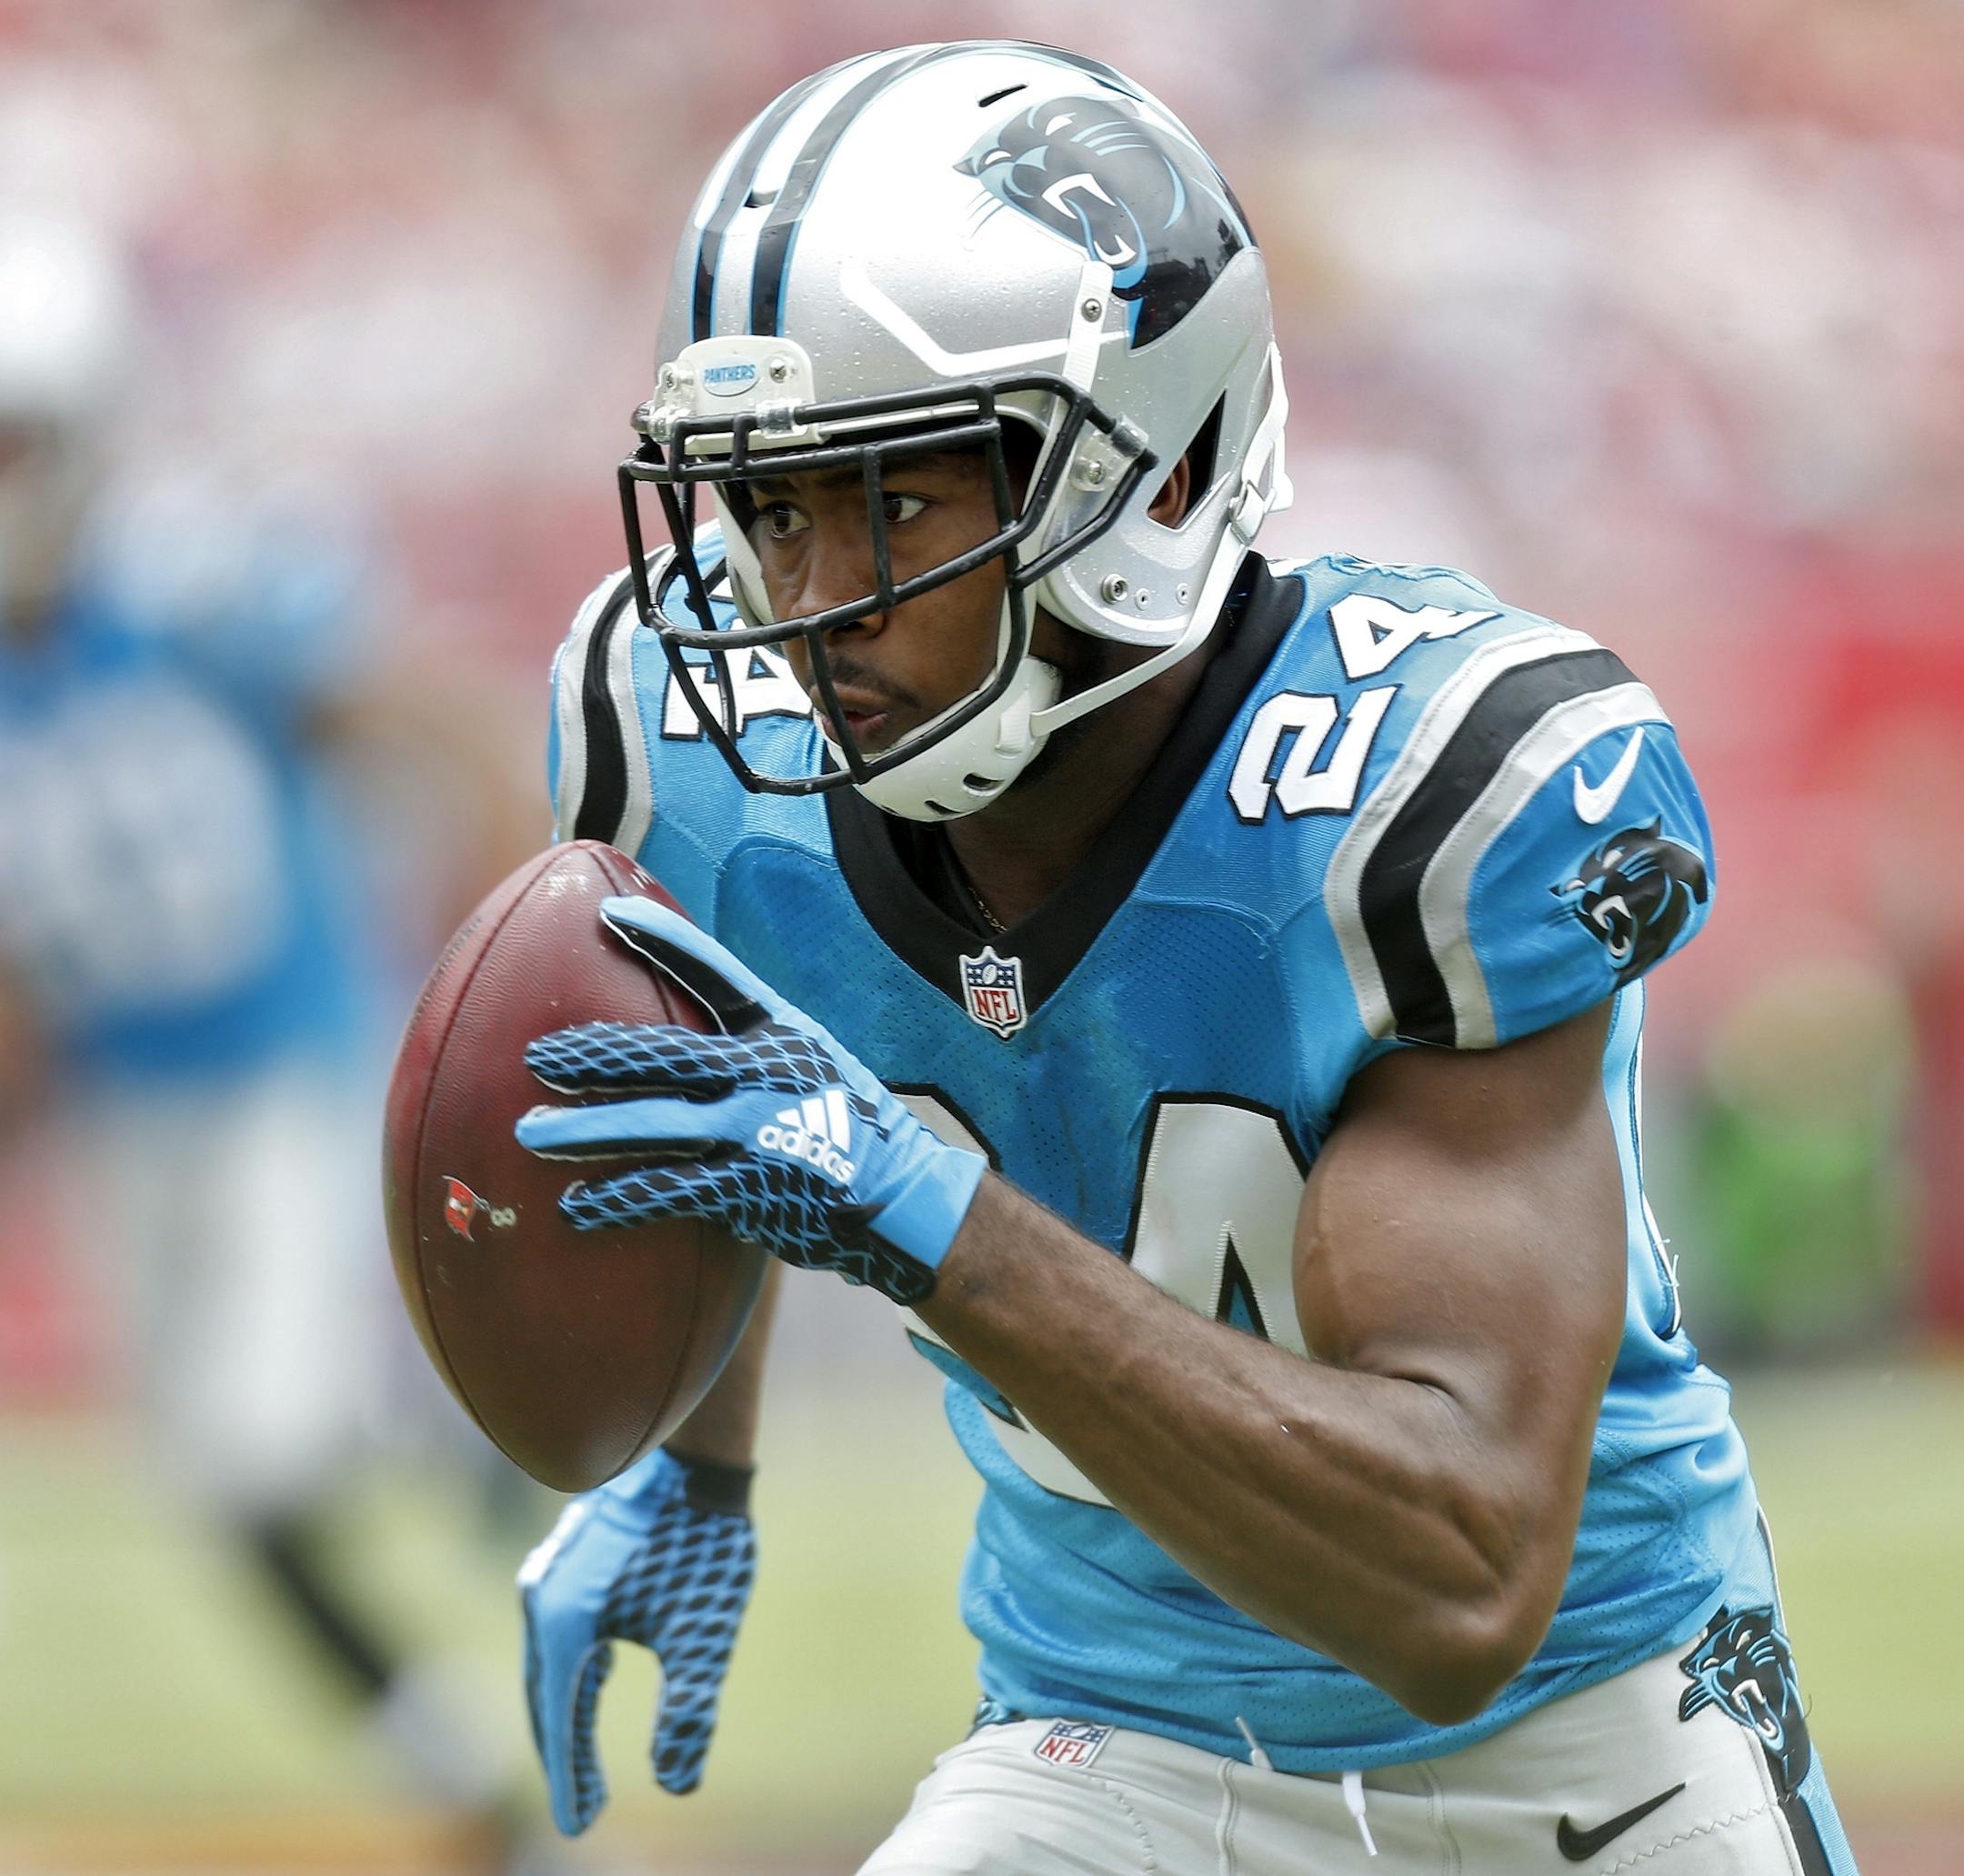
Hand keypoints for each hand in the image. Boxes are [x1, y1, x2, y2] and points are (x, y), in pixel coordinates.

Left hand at [515, 895, 985, 1303]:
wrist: (903, 1196)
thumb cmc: (847, 1127)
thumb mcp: (812, 1063)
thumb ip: (752, 1047)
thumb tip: (684, 1041)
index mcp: (780, 1032)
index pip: (716, 972)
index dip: (663, 939)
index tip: (609, 912)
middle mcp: (764, 1072)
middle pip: (664, 1053)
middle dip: (596, 1051)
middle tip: (537, 1055)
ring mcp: (755, 1131)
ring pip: (654, 1124)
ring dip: (586, 1130)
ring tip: (530, 1133)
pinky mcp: (748, 1189)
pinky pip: (667, 1192)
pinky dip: (618, 1199)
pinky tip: (577, 1207)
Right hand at [518, 1446, 755, 1833]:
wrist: (690, 1447)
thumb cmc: (698, 1534)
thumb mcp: (702, 1630)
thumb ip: (689, 1708)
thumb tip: (680, 1783)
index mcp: (567, 1624)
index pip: (563, 1722)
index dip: (574, 1779)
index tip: (582, 1827)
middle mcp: (543, 1600)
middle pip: (546, 1697)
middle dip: (564, 1755)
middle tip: (584, 1809)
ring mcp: (550, 1574)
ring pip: (549, 1662)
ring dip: (564, 1712)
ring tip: (584, 1760)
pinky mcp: (567, 1557)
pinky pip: (558, 1629)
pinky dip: (570, 1668)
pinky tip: (596, 1674)